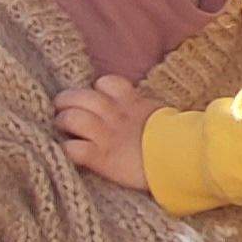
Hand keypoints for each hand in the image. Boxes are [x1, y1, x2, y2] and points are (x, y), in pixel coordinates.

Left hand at [54, 75, 166, 190]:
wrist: (180, 158)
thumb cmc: (176, 139)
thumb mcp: (161, 114)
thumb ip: (145, 108)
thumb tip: (142, 109)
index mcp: (131, 102)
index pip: (106, 83)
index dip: (97, 89)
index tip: (95, 97)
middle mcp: (114, 115)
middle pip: (80, 97)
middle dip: (66, 100)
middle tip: (62, 107)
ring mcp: (106, 136)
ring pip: (72, 118)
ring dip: (62, 121)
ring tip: (61, 125)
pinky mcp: (100, 158)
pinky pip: (73, 149)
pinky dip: (67, 149)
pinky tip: (68, 150)